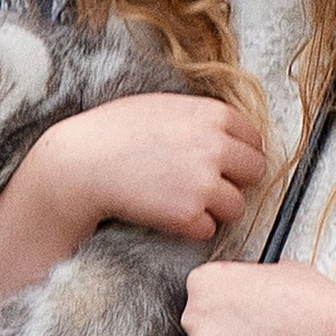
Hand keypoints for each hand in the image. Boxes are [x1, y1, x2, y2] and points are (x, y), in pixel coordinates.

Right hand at [23, 93, 265, 247]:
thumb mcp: (165, 107)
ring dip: (215, 208)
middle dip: (234, 180)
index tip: (223, 162)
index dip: (238, 153)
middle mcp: (216, 146)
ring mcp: (204, 182)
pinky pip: (208, 229)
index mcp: (213, 114)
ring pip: (236, 206)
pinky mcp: (189, 214)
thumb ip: (202, 120)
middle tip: (204, 184)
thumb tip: (230, 138)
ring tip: (181, 199)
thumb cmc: (114, 131)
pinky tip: (166, 212)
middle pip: (254, 171)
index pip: (254, 138)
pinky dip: (191, 227)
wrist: (81, 162)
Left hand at [180, 260, 335, 335]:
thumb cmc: (311, 302)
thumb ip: (248, 279)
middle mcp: (194, 311)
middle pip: (195, 328)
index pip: (198, 297)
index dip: (222, 308)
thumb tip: (252, 287)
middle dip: (219, 334)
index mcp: (206, 280)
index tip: (240, 316)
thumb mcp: (277, 269)